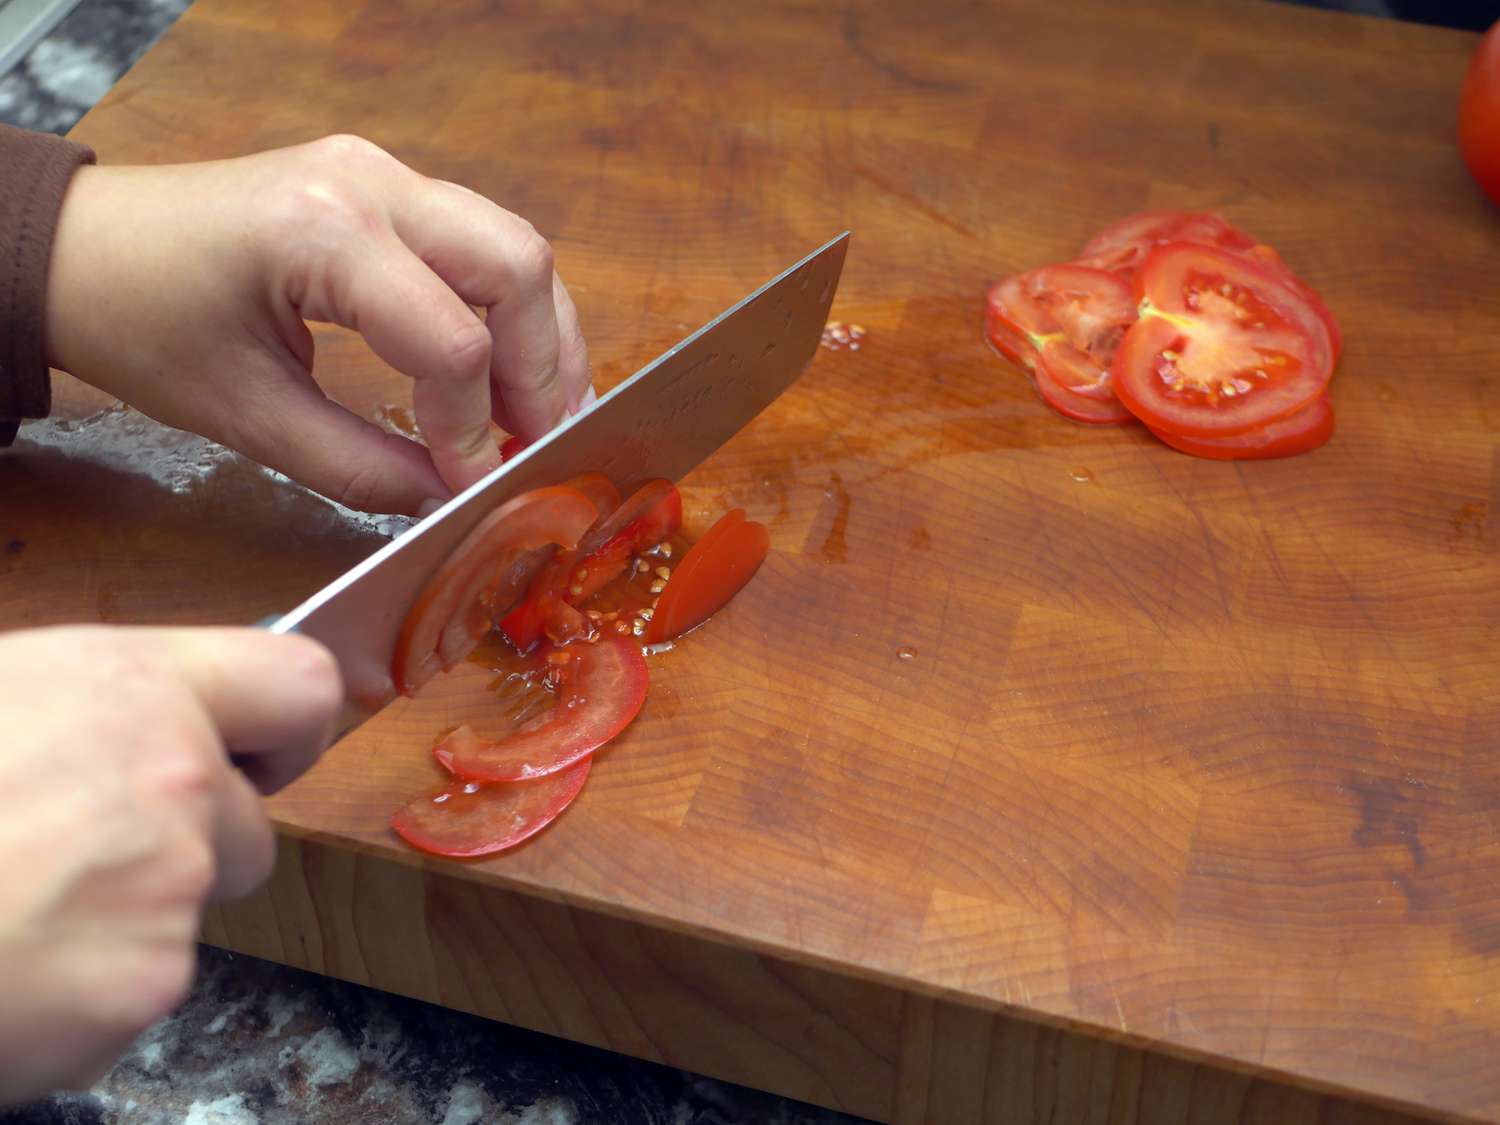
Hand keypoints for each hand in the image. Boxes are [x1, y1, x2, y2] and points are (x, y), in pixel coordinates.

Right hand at [0, 625, 340, 1103]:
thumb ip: (78, 705)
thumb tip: (111, 723)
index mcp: (134, 688)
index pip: (297, 686)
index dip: (283, 727)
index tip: (259, 753)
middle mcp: (178, 782)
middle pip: (251, 824)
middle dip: (189, 846)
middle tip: (74, 854)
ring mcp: (169, 891)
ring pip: (189, 910)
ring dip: (126, 918)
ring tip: (10, 912)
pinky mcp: (143, 989)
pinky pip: (139, 986)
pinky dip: (85, 991)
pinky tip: (4, 970)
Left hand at [43, 135, 592, 515]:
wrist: (84, 247)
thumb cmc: (144, 324)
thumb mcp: (247, 418)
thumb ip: (361, 467)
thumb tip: (451, 498)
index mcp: (321, 234)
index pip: (453, 340)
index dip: (475, 429)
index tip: (474, 486)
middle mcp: (369, 184)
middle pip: (517, 268)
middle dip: (541, 370)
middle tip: (535, 446)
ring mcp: (384, 174)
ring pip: (517, 247)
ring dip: (541, 337)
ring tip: (534, 417)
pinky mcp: (387, 186)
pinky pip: (484, 243)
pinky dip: (512, 311)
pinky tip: (507, 371)